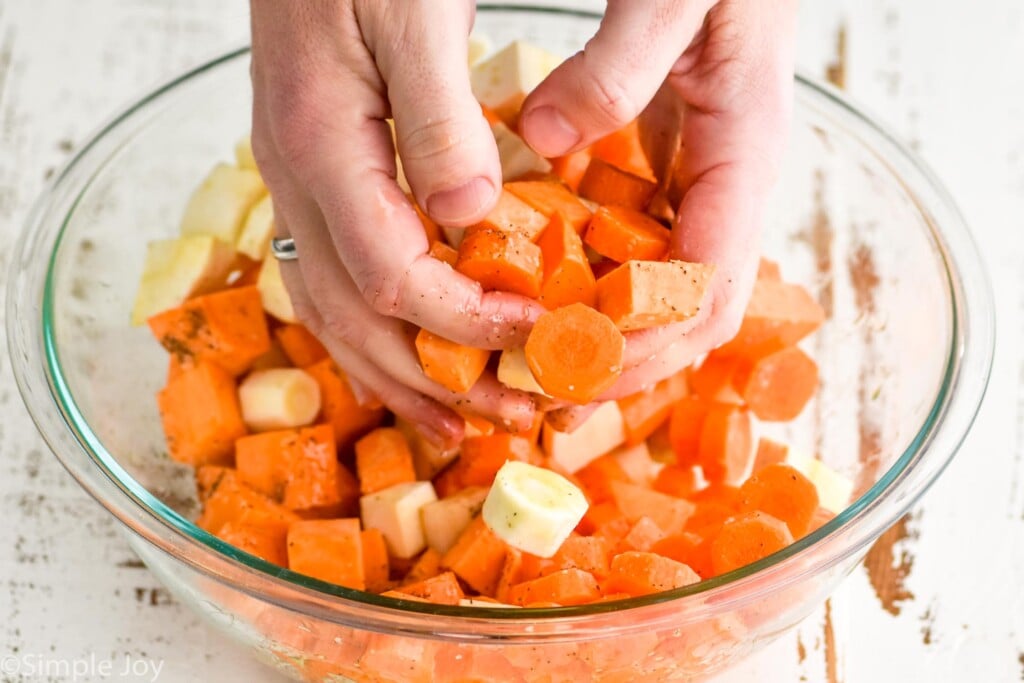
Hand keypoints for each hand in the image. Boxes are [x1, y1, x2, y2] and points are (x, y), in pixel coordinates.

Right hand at [249, 1, 544, 446]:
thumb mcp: (414, 15)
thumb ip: (440, 121)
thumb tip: (471, 219)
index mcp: (320, 148)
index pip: (392, 277)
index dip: (468, 322)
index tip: (541, 338)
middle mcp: (296, 182)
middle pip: (356, 318)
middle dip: (435, 375)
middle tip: (506, 417)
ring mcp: (299, 185)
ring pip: (337, 312)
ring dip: (401, 374)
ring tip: (458, 421)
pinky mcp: (318, 179)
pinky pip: (337, 279)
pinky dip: (381, 334)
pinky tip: (416, 356)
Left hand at [520, 0, 797, 404]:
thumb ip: (619, 65)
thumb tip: (543, 139)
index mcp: (744, 155)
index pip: (708, 284)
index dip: (646, 340)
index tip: (575, 365)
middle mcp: (728, 187)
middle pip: (693, 312)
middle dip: (626, 363)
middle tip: (545, 392)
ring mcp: (702, 186)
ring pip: (667, 295)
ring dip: (611, 342)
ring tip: (539, 373)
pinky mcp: (671, 176)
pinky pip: (642, 255)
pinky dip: (599, 293)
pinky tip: (547, 304)